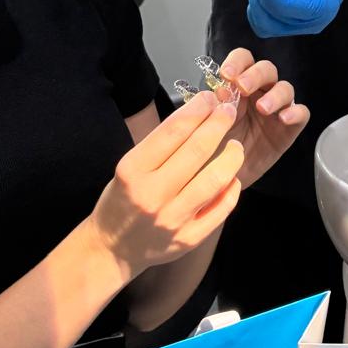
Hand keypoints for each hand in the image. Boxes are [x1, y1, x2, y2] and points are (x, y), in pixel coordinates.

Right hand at [90, 93, 242, 273]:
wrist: (112, 249)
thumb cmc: (122, 200)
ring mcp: (172, 219)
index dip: (196, 110)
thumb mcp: (129, 166)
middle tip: (229, 111)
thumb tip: (198, 115)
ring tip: (235, 146)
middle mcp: (152, 195)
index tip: (210, 98)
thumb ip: (160, 145)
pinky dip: (231, 188)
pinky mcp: (188, 239)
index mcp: (133, 171)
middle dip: (218, 124)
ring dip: (231, 156)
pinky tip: (231, 176)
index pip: (172, 131)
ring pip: (215, 180)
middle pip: (197, 151)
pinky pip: (221, 209)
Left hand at [216, 49, 309, 187]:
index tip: (227, 74)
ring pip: (286, 88)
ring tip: (262, 108)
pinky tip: (284, 118)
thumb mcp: (207, 126)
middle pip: (266, 69)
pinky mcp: (290, 127)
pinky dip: (295, 112)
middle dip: (255, 75)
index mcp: (238, 85)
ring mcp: (277, 108)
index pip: (243, 61)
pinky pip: (302, 113)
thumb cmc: (213, 147)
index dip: (237, 62)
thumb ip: (212, 107)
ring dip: (275, 94)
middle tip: (243, 87)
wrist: (222, 178)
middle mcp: (259, 92)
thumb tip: (218, 91)